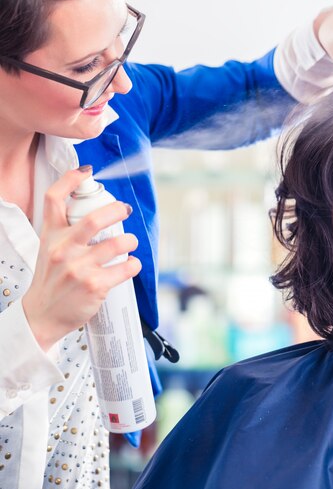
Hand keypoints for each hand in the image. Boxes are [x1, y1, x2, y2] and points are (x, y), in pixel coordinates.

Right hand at [22, 167, 140, 350]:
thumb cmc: (50, 281)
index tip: (86, 172)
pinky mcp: (95, 285)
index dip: (70, 180)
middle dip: (116, 210)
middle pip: (95, 219)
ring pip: (117, 243)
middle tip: (124, 209)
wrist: (42, 316)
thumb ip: (65, 231)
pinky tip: (131, 264)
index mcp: (51, 236)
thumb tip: (95, 211)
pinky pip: (125, 268)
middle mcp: (63, 249)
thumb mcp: (48, 250)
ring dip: (130, 240)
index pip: (54, 199)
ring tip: (130, 241)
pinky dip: (134, 264)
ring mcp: (79, 268)